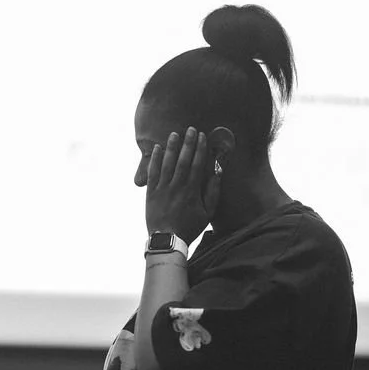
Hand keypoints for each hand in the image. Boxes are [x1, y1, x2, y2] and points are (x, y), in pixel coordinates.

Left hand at [145, 127, 220, 243]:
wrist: (167, 240)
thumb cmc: (189, 228)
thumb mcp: (207, 213)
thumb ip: (212, 193)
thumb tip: (217, 174)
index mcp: (192, 191)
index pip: (197, 164)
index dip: (200, 149)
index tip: (202, 136)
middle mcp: (177, 187)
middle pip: (182, 160)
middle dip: (187, 143)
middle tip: (190, 129)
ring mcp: (162, 189)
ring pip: (167, 164)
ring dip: (171, 147)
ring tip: (174, 134)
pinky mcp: (151, 193)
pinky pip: (152, 173)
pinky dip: (155, 160)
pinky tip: (157, 148)